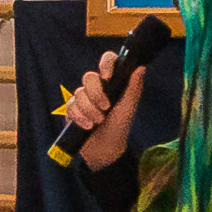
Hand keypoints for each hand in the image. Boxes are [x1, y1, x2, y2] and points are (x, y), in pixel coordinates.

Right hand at [66, 57, 146, 172]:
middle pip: (89, 77)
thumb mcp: (128, 108)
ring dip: (89, 110)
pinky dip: (80, 117)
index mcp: (111, 83)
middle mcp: (95, 88)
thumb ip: (134, 88)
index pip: (107, 62)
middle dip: (96, 94)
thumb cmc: (119, 126)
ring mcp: (82, 98)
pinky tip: (87, 126)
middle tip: (105, 107)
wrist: (106, 149)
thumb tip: (141, 68)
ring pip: (79, 93)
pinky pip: (70, 106)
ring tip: (98, 122)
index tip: (108, 76)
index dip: (105, 64)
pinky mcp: (72, 110)